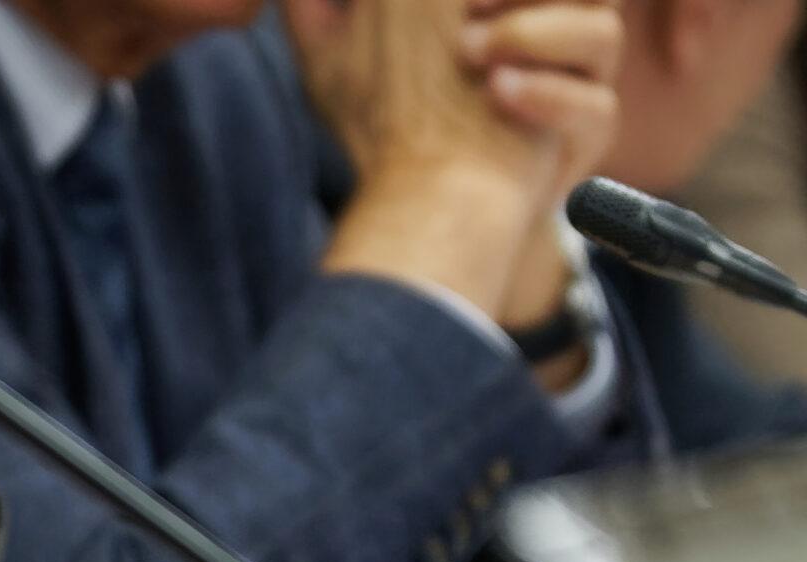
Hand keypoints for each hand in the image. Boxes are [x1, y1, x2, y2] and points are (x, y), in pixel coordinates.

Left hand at [285, 0, 600, 207]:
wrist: (421, 209)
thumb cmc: (383, 126)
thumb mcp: (335, 65)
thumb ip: (316, 19)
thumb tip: (291, 1)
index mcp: (504, 2)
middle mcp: (551, 33)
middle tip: (468, 6)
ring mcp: (574, 85)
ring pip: (602, 31)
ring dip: (537, 31)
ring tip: (473, 55)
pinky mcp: (583, 139)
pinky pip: (598, 107)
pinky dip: (550, 96)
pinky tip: (503, 94)